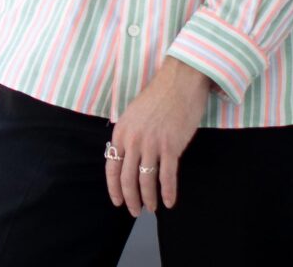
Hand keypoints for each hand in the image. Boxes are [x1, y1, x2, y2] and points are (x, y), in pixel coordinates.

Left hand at [105, 56, 209, 215]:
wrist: (180, 80)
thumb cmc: (159, 95)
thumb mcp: (134, 113)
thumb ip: (129, 134)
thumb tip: (126, 156)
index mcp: (121, 131)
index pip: (112, 167)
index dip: (114, 189)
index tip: (118, 202)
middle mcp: (134, 140)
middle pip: (128, 179)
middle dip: (131, 199)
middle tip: (135, 211)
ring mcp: (152, 144)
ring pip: (146, 181)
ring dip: (149, 199)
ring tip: (151, 208)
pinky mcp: (171, 146)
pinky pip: (167, 176)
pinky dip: (168, 192)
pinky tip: (169, 202)